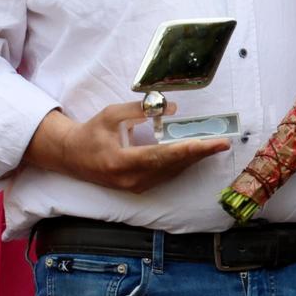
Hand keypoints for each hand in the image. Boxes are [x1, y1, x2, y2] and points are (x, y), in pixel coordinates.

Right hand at [25, 102, 230, 193]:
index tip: (209, 144)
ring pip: (171, 172)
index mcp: (121, 161)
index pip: (161, 155)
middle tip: (222, 142)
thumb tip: (170, 108)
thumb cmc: (91, 133)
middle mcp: (131, 179)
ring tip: (214, 146)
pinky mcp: (138, 187)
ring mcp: (135, 186)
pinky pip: (166, 175)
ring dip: (193, 159)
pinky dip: (182, 163)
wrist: (72, 157)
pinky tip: (195, 154)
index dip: (188, 149)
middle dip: (199, 154)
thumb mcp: (112, 115)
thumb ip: (140, 110)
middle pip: (172, 166)